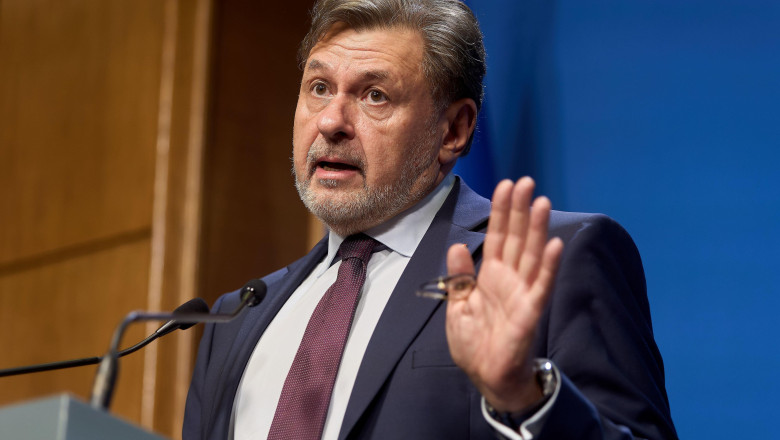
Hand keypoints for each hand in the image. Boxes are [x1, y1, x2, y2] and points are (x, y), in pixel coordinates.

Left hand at [446, 177, 563, 411]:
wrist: (486, 377)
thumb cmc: (474, 343)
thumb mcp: (457, 306)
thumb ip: (459, 277)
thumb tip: (457, 246)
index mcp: (490, 276)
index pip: (497, 236)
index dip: (501, 211)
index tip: (506, 185)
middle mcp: (509, 279)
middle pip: (516, 238)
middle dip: (520, 210)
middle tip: (526, 181)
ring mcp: (522, 293)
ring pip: (531, 254)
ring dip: (536, 229)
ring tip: (541, 202)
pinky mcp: (530, 312)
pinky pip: (541, 285)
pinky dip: (548, 265)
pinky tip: (554, 243)